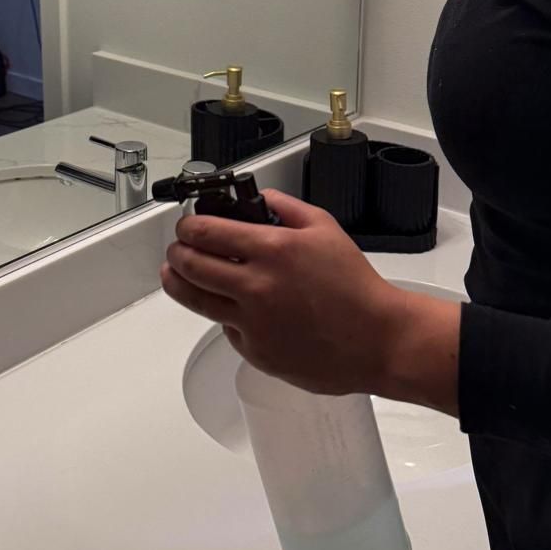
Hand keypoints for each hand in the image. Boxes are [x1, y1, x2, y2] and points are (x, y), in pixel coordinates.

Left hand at [161, 189, 460, 412]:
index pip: (206, 232)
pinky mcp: (255, 351)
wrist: (376, 338)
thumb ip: (286, 207)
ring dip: (178, 282)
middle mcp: (255, 285)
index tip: (187, 225)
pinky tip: (231, 306)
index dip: (187, 225)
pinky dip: (223, 315)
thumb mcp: (325, 228)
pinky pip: (225, 328)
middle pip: (191, 265)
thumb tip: (261, 198)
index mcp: (271, 249)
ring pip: (195, 299)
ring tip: (174, 274)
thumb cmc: (356, 287)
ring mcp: (252, 321)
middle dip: (177, 252)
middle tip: (178, 248)